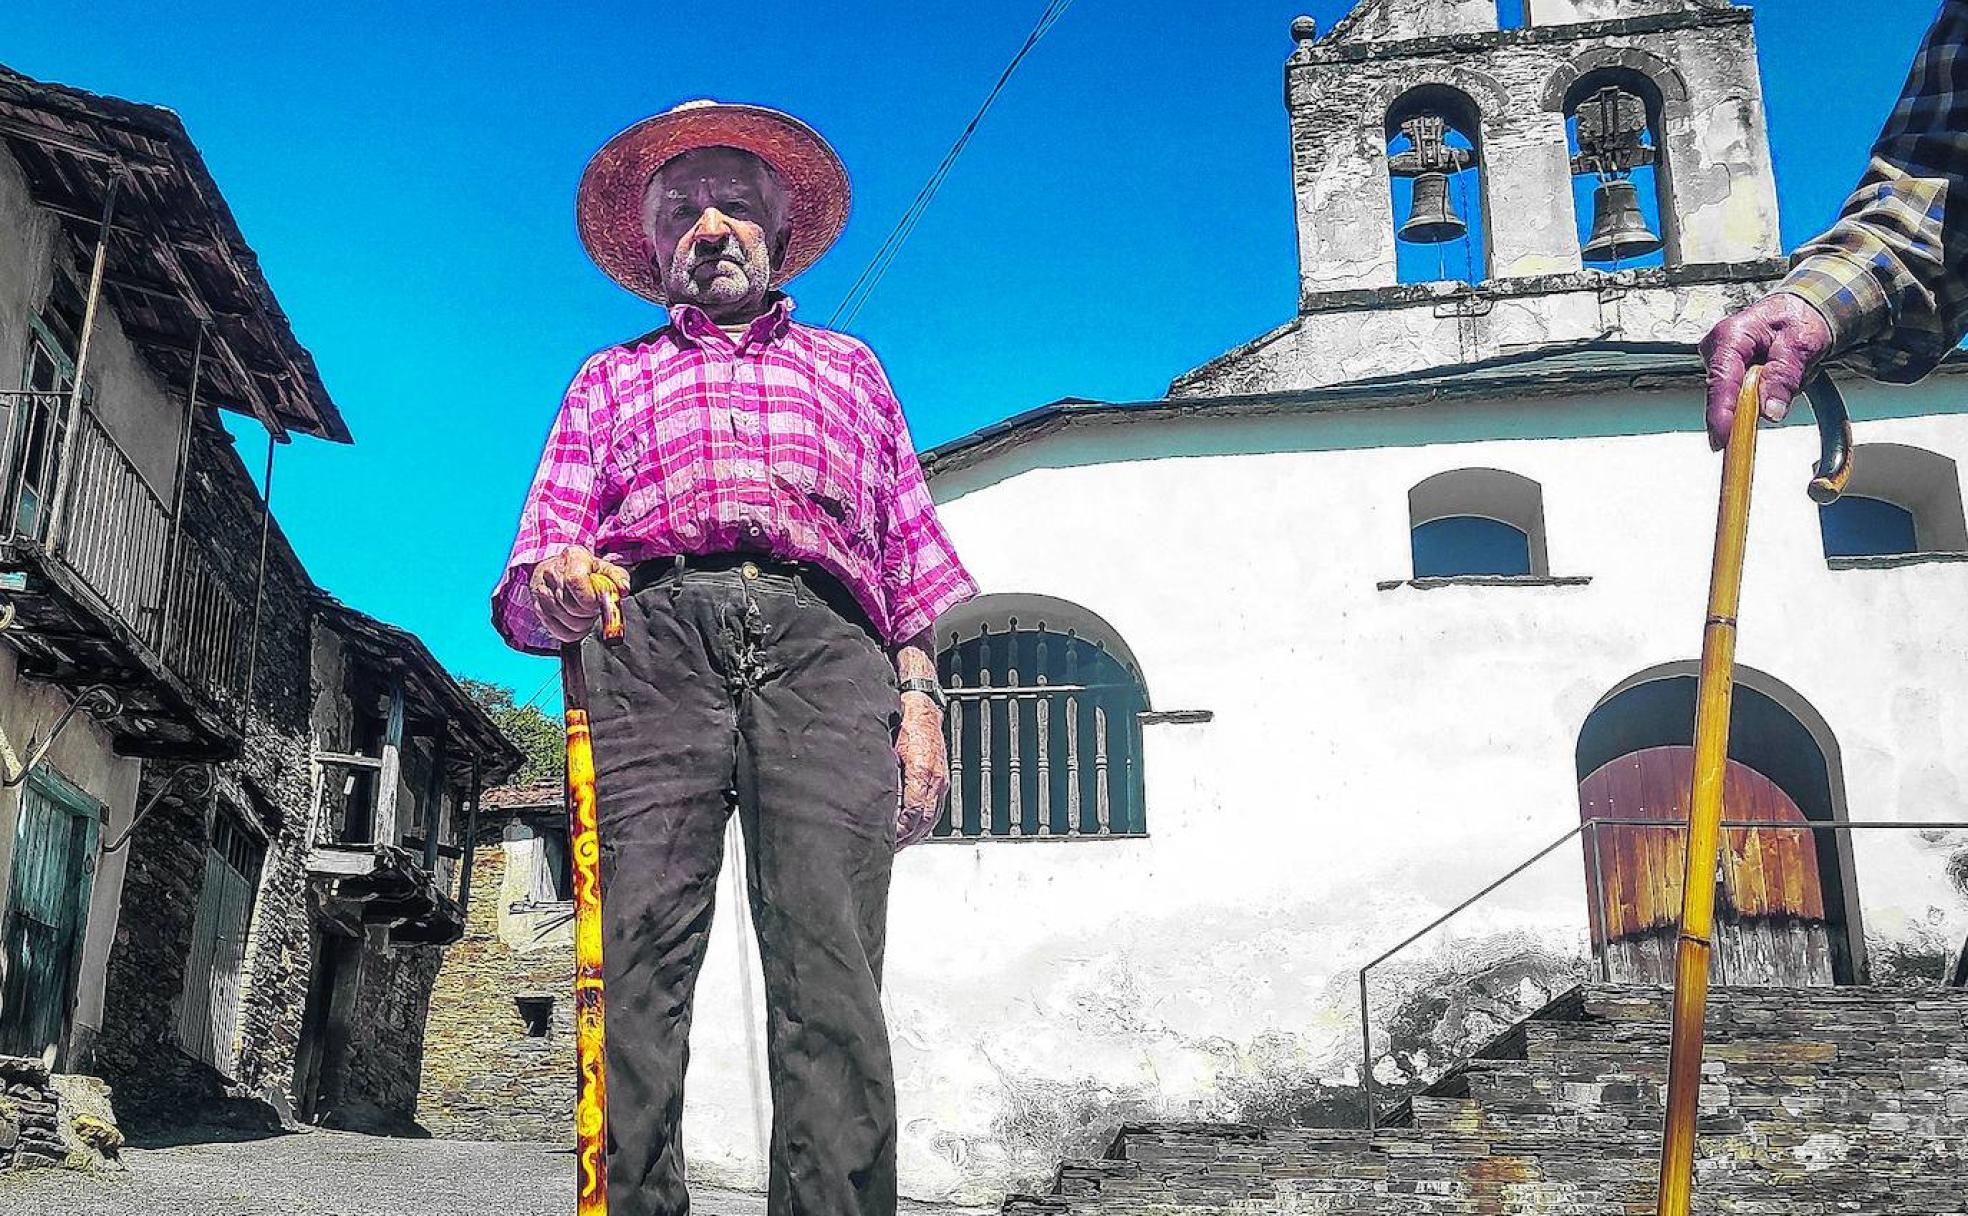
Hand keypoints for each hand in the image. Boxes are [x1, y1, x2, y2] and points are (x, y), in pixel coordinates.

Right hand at [527, 546, 631, 643]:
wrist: (558, 569)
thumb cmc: (584, 570)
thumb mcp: (603, 567)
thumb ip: (617, 577)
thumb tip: (623, 589)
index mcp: (572, 558)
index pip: (576, 581)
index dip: (590, 598)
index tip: (597, 601)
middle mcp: (552, 573)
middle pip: (573, 607)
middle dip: (590, 612)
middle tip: (593, 606)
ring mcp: (542, 592)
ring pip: (569, 622)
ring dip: (583, 623)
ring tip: (584, 611)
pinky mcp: (538, 609)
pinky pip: (560, 633)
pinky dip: (573, 632)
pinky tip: (576, 621)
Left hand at [893, 693, 948, 849]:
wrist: (921, 706)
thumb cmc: (904, 722)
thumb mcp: (888, 750)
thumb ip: (884, 776)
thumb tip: (872, 799)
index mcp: (922, 771)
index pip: (913, 813)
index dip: (900, 831)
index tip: (886, 839)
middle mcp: (935, 778)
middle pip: (925, 821)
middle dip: (908, 838)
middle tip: (890, 848)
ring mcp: (941, 780)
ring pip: (933, 818)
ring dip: (917, 834)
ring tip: (900, 843)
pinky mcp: (943, 779)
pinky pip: (936, 809)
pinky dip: (925, 823)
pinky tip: (913, 828)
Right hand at [1700, 293, 1832, 450]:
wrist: (1801, 311)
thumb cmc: (1799, 320)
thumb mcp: (1801, 344)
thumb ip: (1784, 376)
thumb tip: (1770, 410)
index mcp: (1730, 336)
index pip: (1720, 381)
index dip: (1721, 413)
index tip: (1725, 438)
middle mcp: (1717, 349)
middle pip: (1725, 394)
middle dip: (1754, 402)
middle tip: (1788, 385)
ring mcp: (1719, 362)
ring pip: (1735, 398)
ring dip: (1763, 395)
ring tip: (1788, 372)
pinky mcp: (1726, 373)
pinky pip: (1740, 397)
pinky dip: (1761, 394)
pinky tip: (1777, 378)